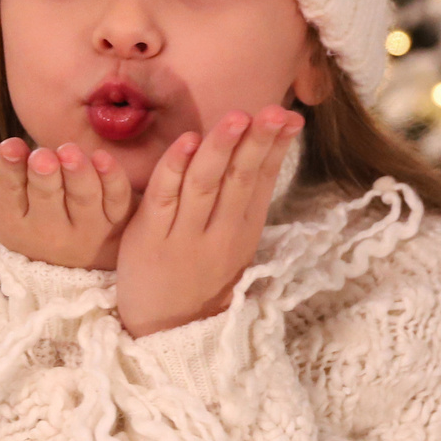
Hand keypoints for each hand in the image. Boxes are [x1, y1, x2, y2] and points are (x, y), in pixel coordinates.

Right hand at [0, 136, 134, 271]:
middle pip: (47, 200)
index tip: (11, 145)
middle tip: (42, 156)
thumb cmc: (36, 211)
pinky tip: (102, 157)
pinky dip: (111, 180)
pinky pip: (116, 201)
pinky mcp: (117, 223)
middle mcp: (50, 233)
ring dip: (78, 175)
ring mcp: (87, 230)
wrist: (82, 250)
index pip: (10, 195)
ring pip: (83, 200)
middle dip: (44, 177)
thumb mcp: (5, 195)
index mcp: (15, 224)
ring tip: (70, 152)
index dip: (10, 170)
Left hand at [114, 106, 301, 337]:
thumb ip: (243, 201)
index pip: (263, 181)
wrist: (165, 329)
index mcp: (243, 231)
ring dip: (221, 147)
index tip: (290, 116)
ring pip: (205, 183)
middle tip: (273, 110)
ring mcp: (185, 235)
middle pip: (240, 179)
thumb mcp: (233, 243)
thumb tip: (263, 154)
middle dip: (257, 141)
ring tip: (237, 117)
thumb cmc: (199, 277)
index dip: (276, 147)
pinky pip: (164, 196)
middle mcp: (220, 232)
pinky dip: (175, 167)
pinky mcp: (150, 236)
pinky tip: (187, 141)